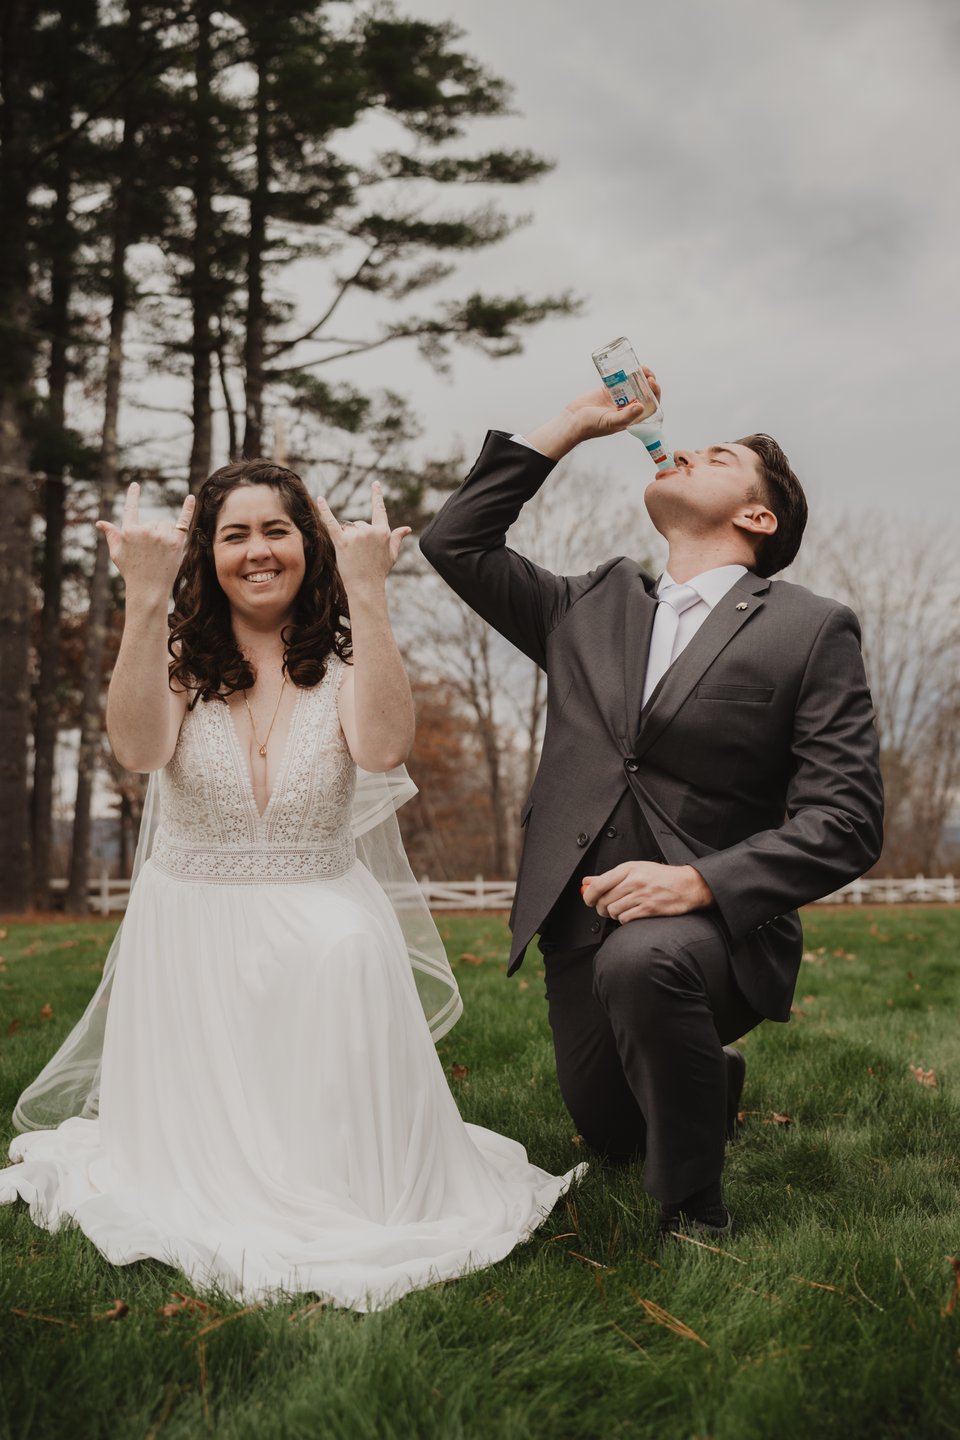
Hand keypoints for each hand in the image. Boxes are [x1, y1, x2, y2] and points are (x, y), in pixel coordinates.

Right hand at [95, 483, 195, 598]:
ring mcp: (161, 536)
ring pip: (166, 525)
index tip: (135, 485)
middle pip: (153, 521)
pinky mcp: (176, 542)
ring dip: (165, 534)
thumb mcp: (117, 553)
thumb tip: (100, 523)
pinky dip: (187, 509)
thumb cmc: (131, 572)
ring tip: (161, 553)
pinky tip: (191, 497)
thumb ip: (112, 535)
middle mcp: (145, 531)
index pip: (130, 509)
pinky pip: (183, 522)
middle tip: (151, 553)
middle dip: (153, 533)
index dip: (133, 496)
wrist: (148, 590)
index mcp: (129, 531)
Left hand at [315, 482, 410, 593]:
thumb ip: (398, 538)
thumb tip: (408, 528)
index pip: (379, 510)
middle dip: (359, 536)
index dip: (376, 496)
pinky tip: (320, 498)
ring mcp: (356, 536)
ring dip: (349, 539)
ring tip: (353, 556)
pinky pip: (331, 522)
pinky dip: (325, 510)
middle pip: (360, 523)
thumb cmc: (379, 571)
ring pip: (349, 528)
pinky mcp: (342, 541)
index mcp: (383, 531)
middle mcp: (370, 531)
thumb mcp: (392, 554)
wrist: (366, 586)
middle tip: (361, 555)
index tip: (375, 483)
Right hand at [564, 367, 661, 439]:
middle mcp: (626, 407)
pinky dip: (623, 372)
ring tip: (639, 367)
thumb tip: (641, 406)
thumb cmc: (591, 426)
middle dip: (648, 381)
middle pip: (643, 393)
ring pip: (633, 384)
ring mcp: (617, 398)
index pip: (650, 405)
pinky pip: (618, 379)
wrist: (572, 420)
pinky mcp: (607, 391)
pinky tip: (626, 365)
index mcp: (631, 417)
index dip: (655, 393)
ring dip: (638, 376)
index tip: (652, 382)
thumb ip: (626, 416)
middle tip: (646, 372)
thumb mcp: (610, 421)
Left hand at [581, 860, 712, 923]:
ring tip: (621, 909)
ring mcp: (642, 896)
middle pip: (604, 899)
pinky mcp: (649, 909)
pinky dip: (624, 919)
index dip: (589, 895)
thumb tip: (586, 882)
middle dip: (601, 907)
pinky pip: (625, 919)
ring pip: (613, 911)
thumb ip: (609, 877)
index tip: (588, 899)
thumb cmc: (661, 877)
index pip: (599, 883)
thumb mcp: (635, 870)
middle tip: (605, 907)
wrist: (687, 885)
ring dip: (613, 914)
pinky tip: (630, 914)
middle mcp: (634, 881)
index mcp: (629, 869)